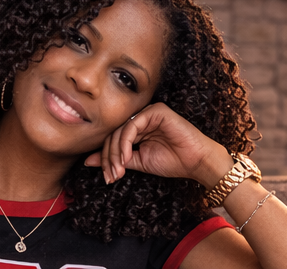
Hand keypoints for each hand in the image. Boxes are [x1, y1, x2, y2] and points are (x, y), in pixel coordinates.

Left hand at [85, 102, 231, 187]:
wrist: (197, 162)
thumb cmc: (173, 161)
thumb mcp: (141, 162)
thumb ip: (119, 159)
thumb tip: (89, 161)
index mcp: (136, 128)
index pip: (113, 139)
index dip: (106, 157)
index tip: (105, 176)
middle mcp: (140, 117)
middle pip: (114, 133)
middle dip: (108, 156)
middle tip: (109, 176)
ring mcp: (148, 112)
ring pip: (121, 129)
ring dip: (115, 152)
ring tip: (117, 170)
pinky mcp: (155, 110)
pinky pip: (133, 124)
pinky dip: (125, 142)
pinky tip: (125, 157)